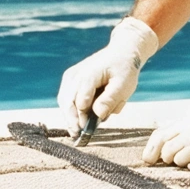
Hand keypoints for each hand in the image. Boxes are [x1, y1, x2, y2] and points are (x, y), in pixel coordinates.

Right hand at [58, 17, 159, 135]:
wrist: (121, 52)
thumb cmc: (124, 69)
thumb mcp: (124, 85)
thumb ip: (111, 99)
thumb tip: (98, 115)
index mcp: (89, 74)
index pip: (80, 101)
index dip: (82, 117)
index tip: (85, 130)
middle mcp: (75, 75)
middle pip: (67, 102)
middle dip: (72, 120)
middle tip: (77, 136)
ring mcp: (71, 76)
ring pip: (64, 100)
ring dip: (71, 115)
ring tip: (77, 130)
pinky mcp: (70, 79)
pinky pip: (67, 97)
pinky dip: (73, 108)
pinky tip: (80, 118)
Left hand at [142, 92, 189, 169]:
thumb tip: (175, 136)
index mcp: (187, 121)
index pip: (161, 132)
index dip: (151, 145)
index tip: (148, 157)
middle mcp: (187, 127)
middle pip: (161, 141)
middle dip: (154, 154)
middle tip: (152, 163)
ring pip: (169, 153)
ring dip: (172, 160)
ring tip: (181, 161)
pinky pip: (183, 159)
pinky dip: (184, 164)